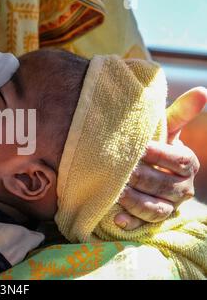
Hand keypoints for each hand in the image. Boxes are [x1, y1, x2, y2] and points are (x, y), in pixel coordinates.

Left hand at [115, 87, 206, 229]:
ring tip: (117, 193)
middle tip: (122, 172)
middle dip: (142, 178)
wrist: (148, 169)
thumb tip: (202, 91)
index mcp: (187, 164)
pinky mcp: (154, 220)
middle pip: (164, 186)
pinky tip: (117, 220)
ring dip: (136, 202)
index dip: (160, 154)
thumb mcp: (167, 130)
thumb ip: (180, 114)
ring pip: (155, 208)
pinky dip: (131, 223)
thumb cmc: (155, 145)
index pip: (178, 160)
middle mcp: (182, 188)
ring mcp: (169, 206)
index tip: (140, 148)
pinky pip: (144, 225)